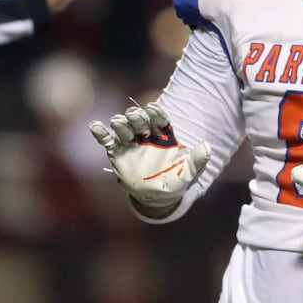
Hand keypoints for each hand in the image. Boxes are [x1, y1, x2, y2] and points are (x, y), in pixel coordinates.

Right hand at [89, 102, 209, 210]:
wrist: (157, 195)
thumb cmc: (175, 180)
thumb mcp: (189, 173)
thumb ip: (198, 160)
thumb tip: (207, 147)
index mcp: (164, 136)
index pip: (159, 120)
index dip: (155, 113)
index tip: (152, 107)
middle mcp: (146, 135)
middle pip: (140, 121)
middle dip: (137, 117)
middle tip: (135, 115)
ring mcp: (131, 143)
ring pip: (124, 128)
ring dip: (121, 123)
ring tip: (119, 122)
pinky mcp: (117, 152)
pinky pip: (107, 140)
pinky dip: (100, 132)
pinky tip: (94, 126)